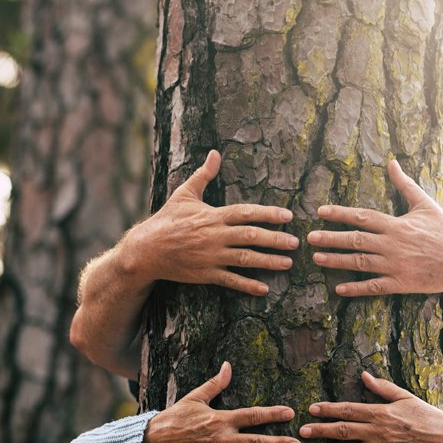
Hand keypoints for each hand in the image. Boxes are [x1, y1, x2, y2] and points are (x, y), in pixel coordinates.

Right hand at [126, 150, 299, 295]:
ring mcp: (211, 256)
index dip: (268, 214)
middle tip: (295, 242)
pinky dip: (247, 285)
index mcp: (212, 216)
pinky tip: (264, 289)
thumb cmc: (167, 219)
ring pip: (245, 259)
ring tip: (288, 263)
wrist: (146, 249)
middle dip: (275, 239)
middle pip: (250, 236)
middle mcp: (214, 236)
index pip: (245, 212)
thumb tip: (215, 153)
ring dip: (268, 262)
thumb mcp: (185, 193)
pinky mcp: (205, 274)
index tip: (287, 216)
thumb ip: (204, 175)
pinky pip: (230, 281)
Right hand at [136, 362, 302, 442]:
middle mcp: (223, 438)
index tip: (290, 413)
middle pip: (256, 441)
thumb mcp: (195, 397)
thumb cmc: (176, 418)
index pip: (253, 415)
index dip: (272, 414)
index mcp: (221, 419)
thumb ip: (215, 384)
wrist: (155, 441)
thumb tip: (228, 365)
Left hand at [299, 371, 442, 442]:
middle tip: (302, 433)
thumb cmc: (425, 415)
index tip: (311, 409)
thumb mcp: (405, 396)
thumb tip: (364, 375)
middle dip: (321, 431)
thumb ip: (382, 388)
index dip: (328, 409)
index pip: (348, 409)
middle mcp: (377, 432)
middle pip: (343, 431)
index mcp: (380, 413)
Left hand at [307, 159, 442, 297]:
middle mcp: (393, 245)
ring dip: (336, 261)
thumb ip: (405, 184)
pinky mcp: (401, 284)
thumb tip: (392, 161)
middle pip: (355, 240)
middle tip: (309, 237)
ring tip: (316, 258)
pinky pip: (374, 287)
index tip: (321, 211)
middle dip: (330, 238)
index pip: (362, 216)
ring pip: (360, 263)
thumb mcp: (425, 204)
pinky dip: (356, 288)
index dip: (340, 213)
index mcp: (397, 224)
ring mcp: (396, 266)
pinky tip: (339, 288)